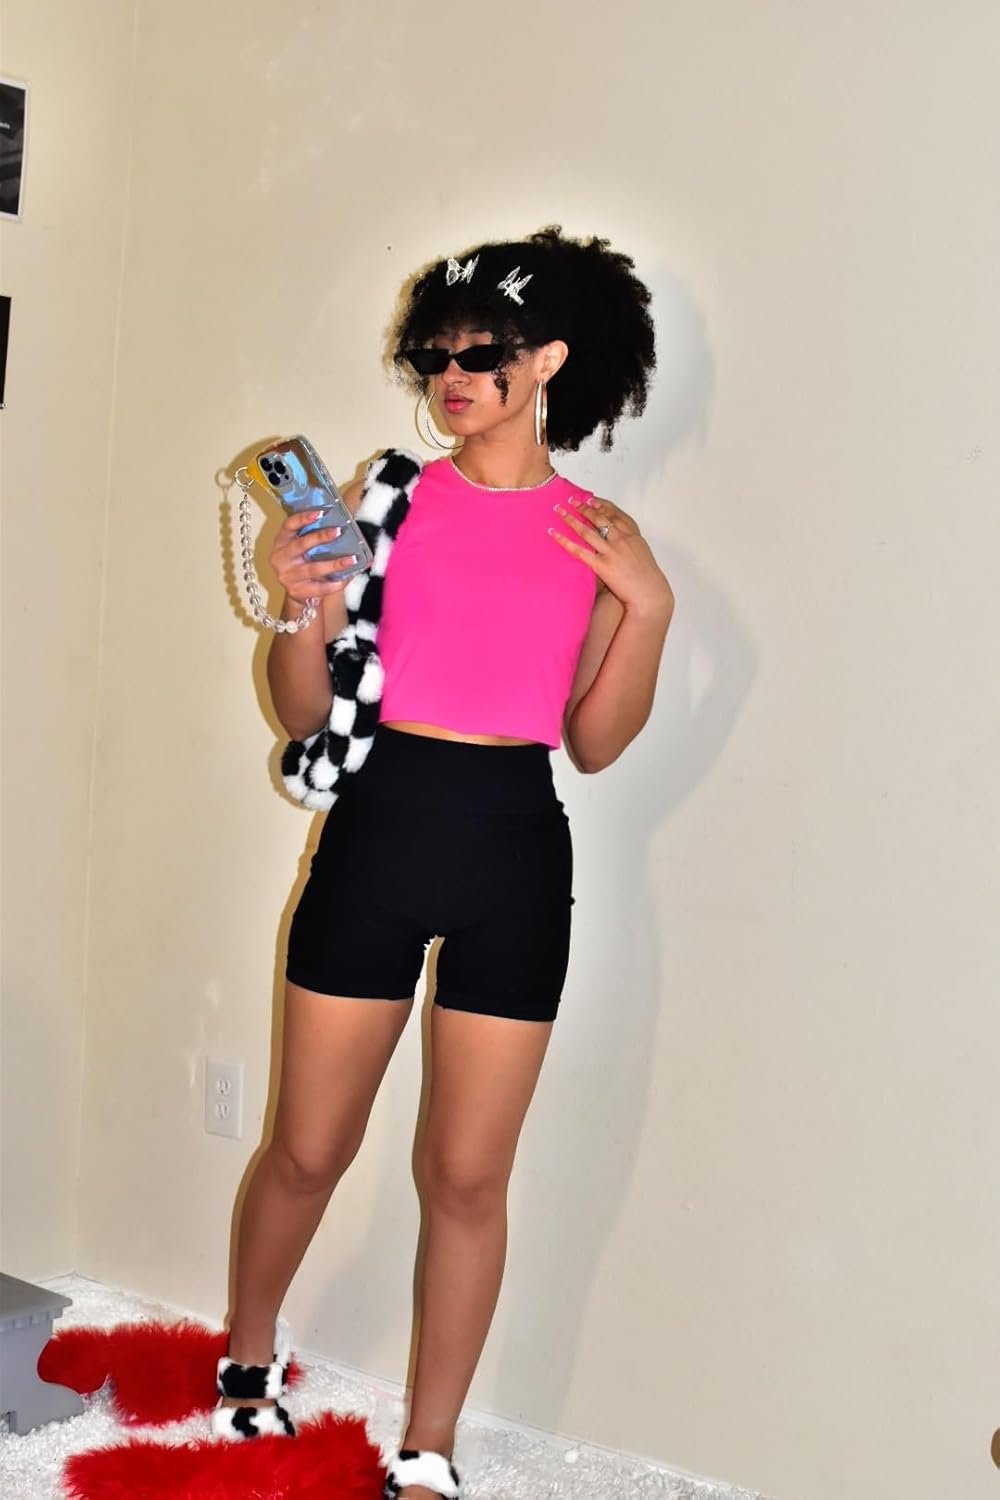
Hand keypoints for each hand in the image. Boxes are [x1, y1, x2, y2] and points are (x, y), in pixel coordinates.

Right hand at [270, 510, 359, 603]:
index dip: (303, 518)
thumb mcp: (302, 547)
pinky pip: (319, 587)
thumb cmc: (302, 563)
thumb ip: (313, 535)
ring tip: (351, 559)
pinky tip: (346, 578)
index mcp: (281, 542)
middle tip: (339, 531)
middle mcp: (281, 558)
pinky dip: (334, 583)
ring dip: (335, 564)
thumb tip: (341, 524)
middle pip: (301, 545)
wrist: (297, 591)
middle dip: (321, 537)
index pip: (289, 525)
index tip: (320, 512)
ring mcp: (287, 576)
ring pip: (313, 568)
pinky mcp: (296, 591)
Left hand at [550, 498, 674, 618]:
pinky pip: (579, 551)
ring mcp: (611, 552)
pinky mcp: (602, 565)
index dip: (600, 505)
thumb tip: (618, 541)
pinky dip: (565, 541)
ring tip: (559, 510)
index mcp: (632, 535)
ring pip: (587, 531)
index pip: (614, 514)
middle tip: (572, 500)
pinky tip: (554, 533)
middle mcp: (621, 540)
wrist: (649, 593)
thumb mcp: (642, 553)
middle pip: (599, 519)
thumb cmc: (647, 577)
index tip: (590, 499)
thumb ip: (630, 544)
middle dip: (583, 507)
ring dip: (571, 518)